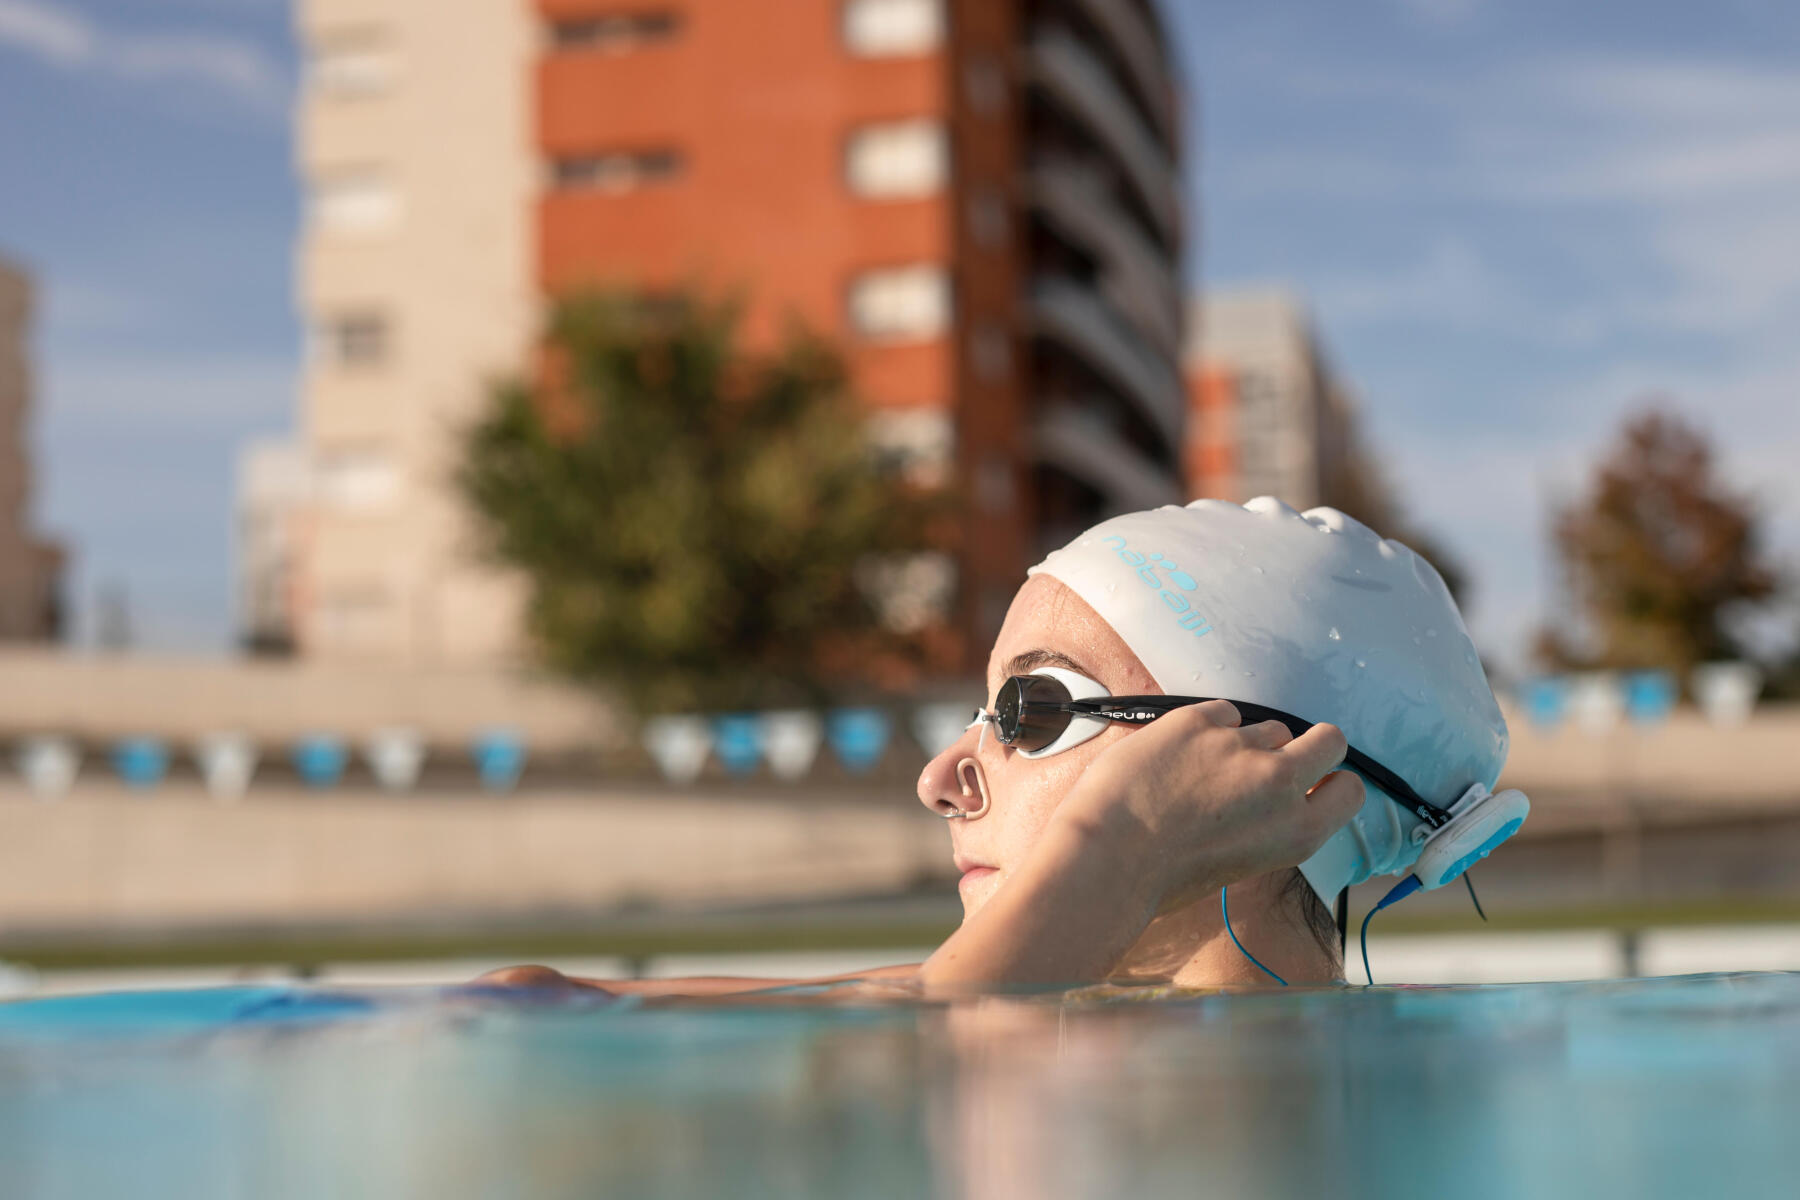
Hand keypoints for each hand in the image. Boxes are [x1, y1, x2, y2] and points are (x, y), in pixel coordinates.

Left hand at [1054, 700, 1364, 914]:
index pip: (1350, 790)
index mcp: (1296, 833)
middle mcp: (1279, 785)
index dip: (1332, 782)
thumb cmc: (1163, 877)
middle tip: (1271, 760)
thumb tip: (1267, 801)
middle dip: (1309, 745)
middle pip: (1329, 738)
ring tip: (1203, 770)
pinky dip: (1207, 726)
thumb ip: (1268, 827)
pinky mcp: (1198, 720)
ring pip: (1269, 725)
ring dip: (1246, 742)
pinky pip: (1223, 711)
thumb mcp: (1240, 865)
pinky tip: (1178, 753)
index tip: (1314, 781)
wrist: (1108, 856)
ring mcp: (1240, 746)